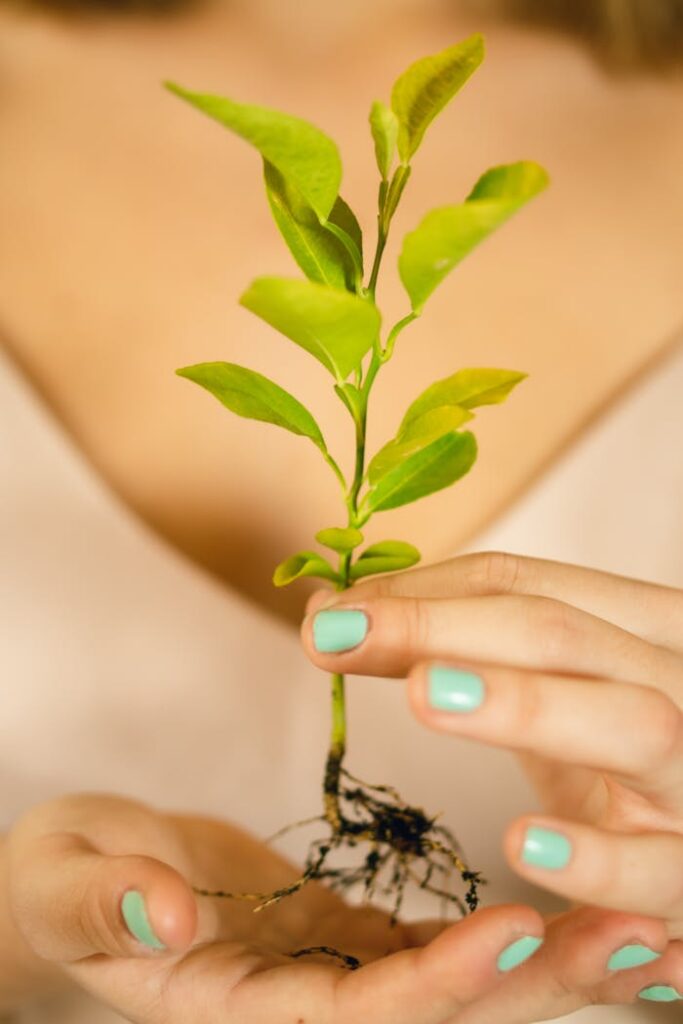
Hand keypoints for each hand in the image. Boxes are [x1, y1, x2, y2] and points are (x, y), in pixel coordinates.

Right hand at [4, 791, 585, 1023]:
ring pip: (452, 985)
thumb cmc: (64, 882)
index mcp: (236, 1009)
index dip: (432, 990)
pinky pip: (440, 944)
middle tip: (629, 933)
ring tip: (634, 918)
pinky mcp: (349, 942)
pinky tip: (571, 900)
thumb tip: (158, 917)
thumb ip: (106, 903)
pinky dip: (508, 933)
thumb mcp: (67, 882)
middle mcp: (302, 1008)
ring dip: (544, 961)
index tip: (512, 936)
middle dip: (531, 987)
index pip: (348, 1020)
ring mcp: (333, 978)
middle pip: (431, 1017)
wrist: (82, 882)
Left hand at [302, 550, 682, 1005]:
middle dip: (445, 628)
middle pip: (565, 635)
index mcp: (646, 627)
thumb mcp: (545, 692)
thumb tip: (328, 619)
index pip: (530, 585)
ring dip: (524, 704)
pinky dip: (596, 857)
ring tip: (422, 693)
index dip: (425, 592)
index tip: (331, 611)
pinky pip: (659, 867)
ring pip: (633, 723)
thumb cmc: (615, 760)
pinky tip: (521, 843)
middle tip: (337, 633)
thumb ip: (454, 650)